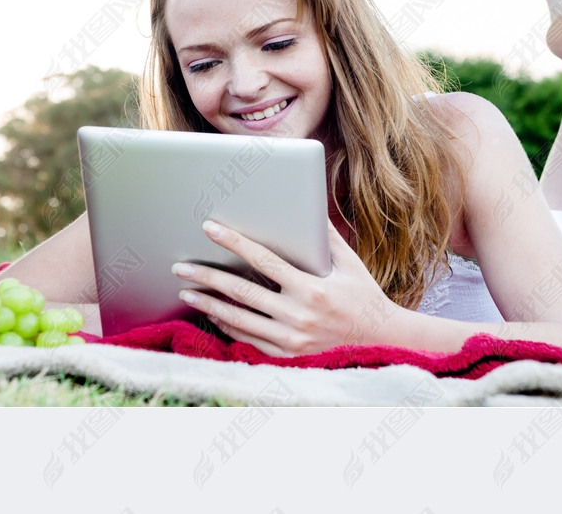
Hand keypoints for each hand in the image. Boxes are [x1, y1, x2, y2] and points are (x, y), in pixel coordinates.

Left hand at [172, 220, 396, 356]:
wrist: (380, 341)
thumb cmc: (363, 295)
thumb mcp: (350, 263)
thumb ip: (326, 236)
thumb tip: (307, 205)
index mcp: (311, 288)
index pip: (263, 260)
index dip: (235, 243)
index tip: (211, 228)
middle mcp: (298, 316)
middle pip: (241, 293)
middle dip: (207, 277)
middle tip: (181, 266)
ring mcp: (291, 340)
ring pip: (239, 320)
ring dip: (209, 305)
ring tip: (187, 292)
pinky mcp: (288, 356)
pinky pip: (249, 340)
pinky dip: (228, 326)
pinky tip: (212, 315)